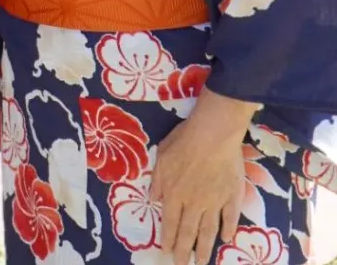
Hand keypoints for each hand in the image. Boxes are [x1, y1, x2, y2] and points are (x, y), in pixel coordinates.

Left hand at [152, 88, 257, 264]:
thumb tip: (155, 199)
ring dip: (204, 249)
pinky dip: (229, 229)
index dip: (168, 239)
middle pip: (188, 232)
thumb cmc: (183, 141)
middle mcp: (194, 203)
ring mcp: (215, 201)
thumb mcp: (161, 157)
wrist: (213, 135)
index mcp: (174, 193)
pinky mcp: (232, 196)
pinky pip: (231, 217)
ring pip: (208, 231)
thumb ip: (158, 180)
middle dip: (184, 252)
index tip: (166, 253)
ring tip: (202, 263)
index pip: (170, 222)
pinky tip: (227, 239)